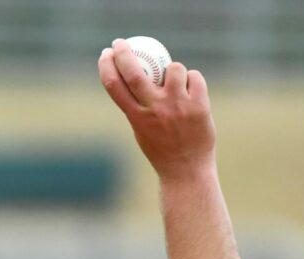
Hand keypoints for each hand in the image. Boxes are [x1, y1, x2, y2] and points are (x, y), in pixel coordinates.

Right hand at [98, 38, 215, 180]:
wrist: (187, 170)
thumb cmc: (163, 150)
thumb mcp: (141, 131)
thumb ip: (138, 107)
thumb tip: (134, 79)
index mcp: (137, 118)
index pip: (114, 86)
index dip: (107, 66)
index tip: (105, 54)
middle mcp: (154, 110)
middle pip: (134, 72)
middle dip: (123, 53)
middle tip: (121, 43)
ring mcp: (177, 106)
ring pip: (173, 68)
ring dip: (173, 69)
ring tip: (175, 83)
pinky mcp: (199, 105)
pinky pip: (194, 77)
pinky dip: (191, 80)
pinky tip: (190, 92)